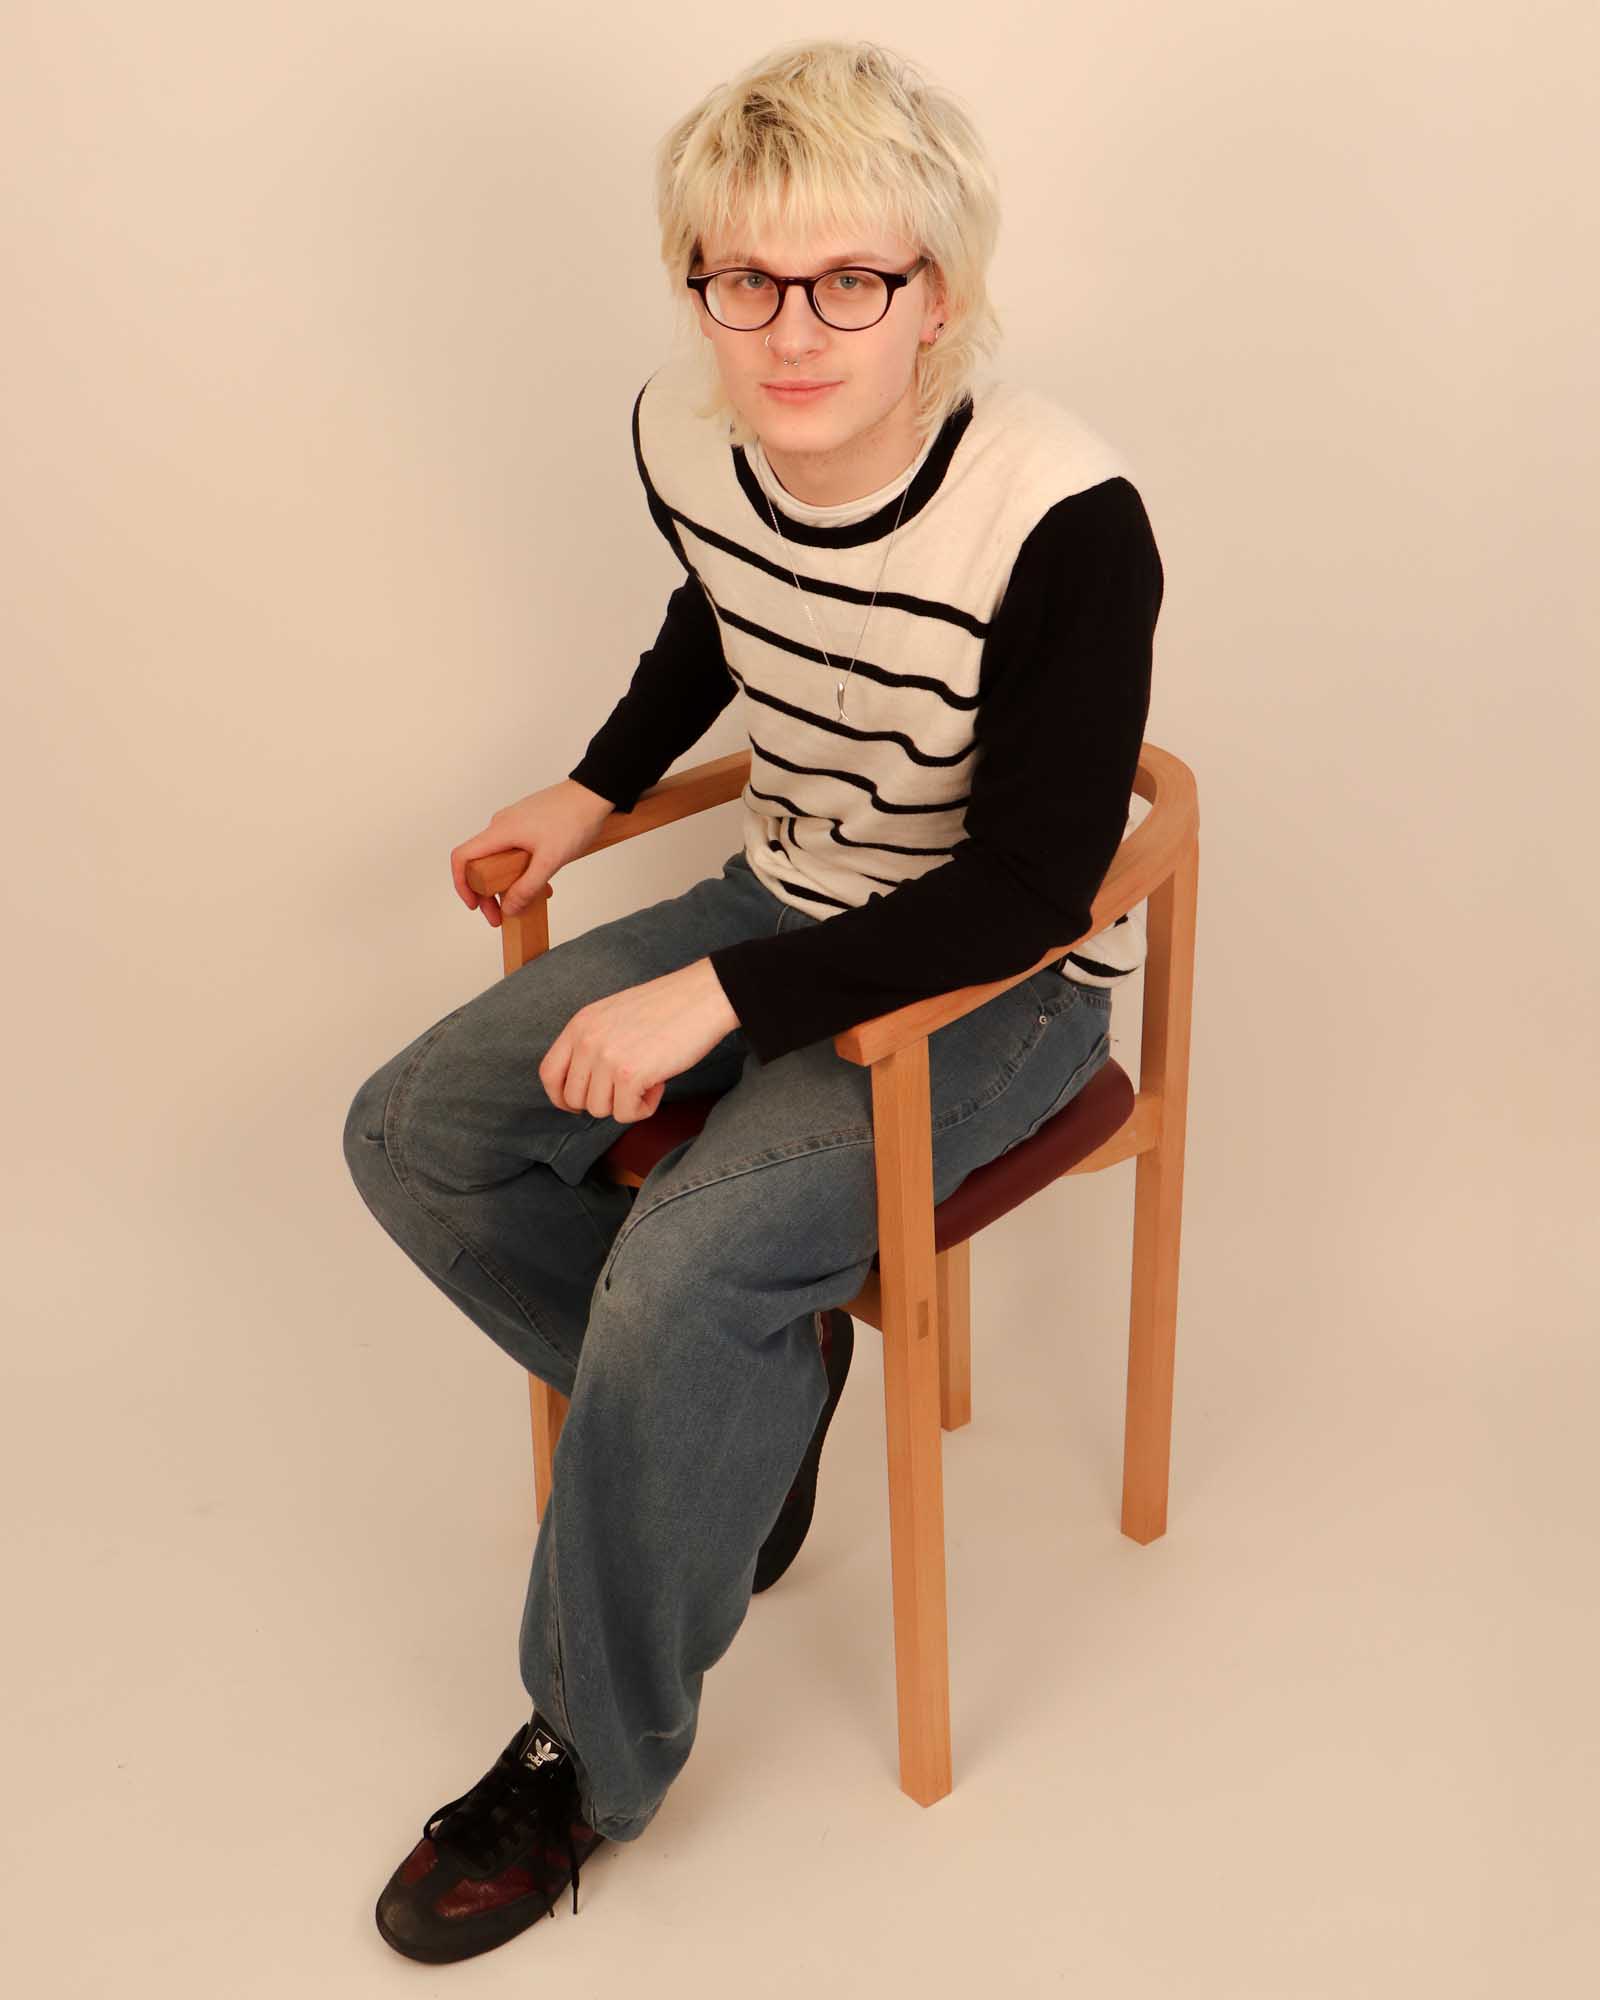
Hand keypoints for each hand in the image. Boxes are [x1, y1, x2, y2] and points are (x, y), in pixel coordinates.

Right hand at [451, 779, 615, 928]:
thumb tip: (509, 908)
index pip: (462, 857)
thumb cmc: (574, 819)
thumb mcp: (550, 860)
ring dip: (506, 885)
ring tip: (523, 904)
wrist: (594, 794)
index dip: (461, 884)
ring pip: (498, 860)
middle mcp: (501, 826)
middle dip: (486, 894)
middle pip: (479, 863)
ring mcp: (514, 824)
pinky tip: (542, 885)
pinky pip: (514, 852)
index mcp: (499, 831)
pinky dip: (521, 872)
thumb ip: (528, 887)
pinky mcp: (527, 825)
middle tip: (500, 916)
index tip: (474, 905)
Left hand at [540, 959, 740, 1122]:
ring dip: (625, 1104)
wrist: (702, 997)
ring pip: (599, 1110)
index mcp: (580, 1024)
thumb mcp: (614, 1016)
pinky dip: (644, 1108)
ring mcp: (606, 1057)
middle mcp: (586, 1040)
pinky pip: (625, 1114)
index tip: (578, 1104)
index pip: (548, 1072)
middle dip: (602, 1102)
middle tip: (629, 1087)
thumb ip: (594, 1043)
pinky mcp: (629, 1074)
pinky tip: (659, 1084)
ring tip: (648, 1079)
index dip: (560, 1096)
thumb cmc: (667, 1007)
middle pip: (574, 1098)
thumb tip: (586, 1085)